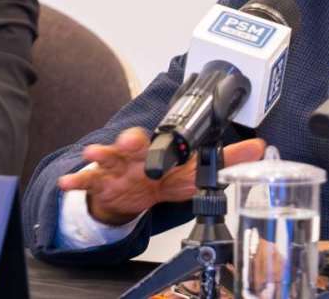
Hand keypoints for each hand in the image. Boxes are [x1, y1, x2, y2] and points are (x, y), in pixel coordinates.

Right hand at [57, 127, 265, 225]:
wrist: (131, 194)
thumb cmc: (160, 178)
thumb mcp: (193, 171)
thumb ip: (225, 159)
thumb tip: (260, 148)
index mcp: (157, 149)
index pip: (160, 139)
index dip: (160, 137)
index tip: (159, 135)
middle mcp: (134, 153)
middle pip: (131, 142)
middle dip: (129, 139)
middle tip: (129, 140)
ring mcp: (115, 167)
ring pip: (107, 156)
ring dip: (100, 153)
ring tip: (93, 153)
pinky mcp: (99, 183)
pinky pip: (85, 181)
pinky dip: (75, 181)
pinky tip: (68, 182)